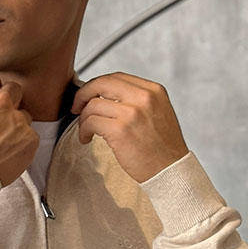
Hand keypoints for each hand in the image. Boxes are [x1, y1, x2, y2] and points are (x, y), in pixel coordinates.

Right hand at [0, 72, 39, 188]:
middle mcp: (1, 101)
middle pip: (15, 89)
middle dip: (10, 100)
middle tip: (2, 117)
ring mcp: (17, 119)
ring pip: (24, 115)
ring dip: (17, 124)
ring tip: (4, 142)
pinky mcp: (29, 138)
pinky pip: (31, 136)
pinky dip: (23, 144)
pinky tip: (10, 154)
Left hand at [70, 71, 189, 182]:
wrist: (170, 171)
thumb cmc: (161, 148)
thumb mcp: (157, 112)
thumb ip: (136, 100)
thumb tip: (105, 95)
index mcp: (153, 90)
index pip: (116, 77)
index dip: (97, 85)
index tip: (89, 97)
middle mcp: (143, 97)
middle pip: (102, 83)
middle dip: (84, 94)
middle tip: (77, 108)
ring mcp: (132, 113)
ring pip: (93, 105)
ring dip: (83, 119)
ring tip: (86, 131)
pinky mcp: (120, 130)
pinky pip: (91, 122)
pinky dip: (83, 130)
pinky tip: (87, 139)